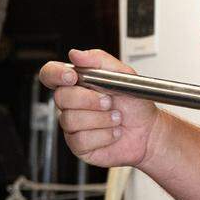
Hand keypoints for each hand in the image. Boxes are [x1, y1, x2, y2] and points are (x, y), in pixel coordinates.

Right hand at [38, 47, 157, 169]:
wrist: (149, 132)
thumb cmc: (135, 104)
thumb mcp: (124, 75)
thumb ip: (99, 60)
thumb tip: (76, 54)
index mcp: (77, 83)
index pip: (50, 74)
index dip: (55, 74)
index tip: (72, 77)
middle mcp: (71, 104)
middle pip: (61, 97)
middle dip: (89, 100)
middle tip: (109, 102)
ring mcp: (73, 125)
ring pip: (71, 120)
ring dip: (101, 119)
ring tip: (116, 118)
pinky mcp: (79, 145)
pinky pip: (81, 140)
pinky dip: (103, 135)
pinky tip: (113, 132)